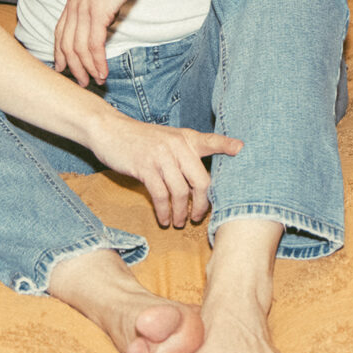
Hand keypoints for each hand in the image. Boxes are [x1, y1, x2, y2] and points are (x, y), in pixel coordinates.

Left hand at [53, 0, 146, 85]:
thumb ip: (99, 4)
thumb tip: (104, 21)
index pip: (60, 31)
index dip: (60, 52)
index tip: (62, 67)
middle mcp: (75, 5)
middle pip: (65, 43)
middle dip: (71, 66)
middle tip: (80, 82)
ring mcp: (84, 8)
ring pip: (78, 47)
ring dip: (86, 68)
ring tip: (96, 81)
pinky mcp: (98, 12)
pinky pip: (93, 44)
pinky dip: (97, 61)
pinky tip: (103, 71)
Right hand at [91, 114, 243, 227]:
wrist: (109, 130)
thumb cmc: (141, 139)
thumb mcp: (167, 139)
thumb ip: (185, 153)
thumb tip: (201, 182)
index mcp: (186, 137)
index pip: (212, 141)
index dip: (227, 146)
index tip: (242, 150)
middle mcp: (177, 145)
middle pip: (201, 181)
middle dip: (202, 204)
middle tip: (198, 217)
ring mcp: (161, 156)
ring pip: (180, 191)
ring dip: (181, 212)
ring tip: (180, 222)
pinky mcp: (144, 166)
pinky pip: (160, 195)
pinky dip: (164, 211)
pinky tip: (164, 219)